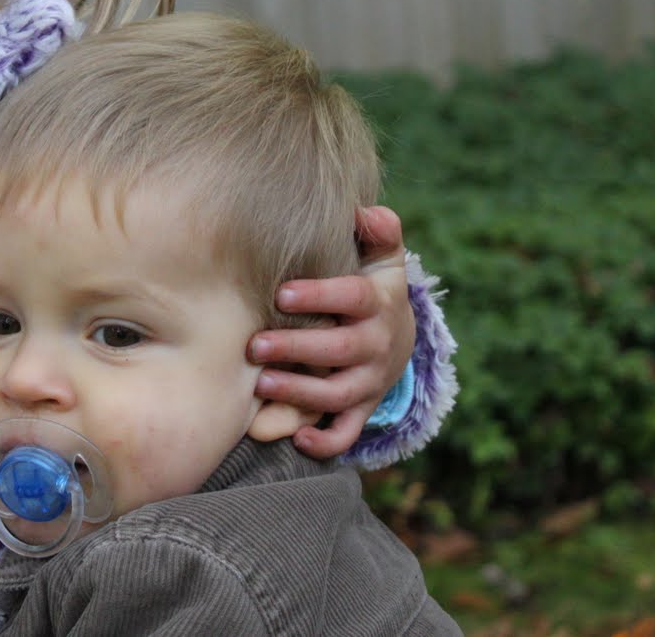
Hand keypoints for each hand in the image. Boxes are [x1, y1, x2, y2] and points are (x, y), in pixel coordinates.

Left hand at [247, 206, 414, 457]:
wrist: (399, 338)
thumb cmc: (373, 288)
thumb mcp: (384, 259)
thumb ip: (379, 231)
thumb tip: (365, 211)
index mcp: (377, 304)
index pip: (352, 298)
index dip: (320, 296)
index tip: (281, 293)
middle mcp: (375, 346)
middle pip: (340, 350)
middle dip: (298, 349)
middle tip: (255, 346)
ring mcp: (369, 382)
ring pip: (337, 395)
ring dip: (300, 394)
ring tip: (261, 385)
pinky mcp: (361, 408)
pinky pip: (346, 433)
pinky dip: (326, 443)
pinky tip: (297, 440)